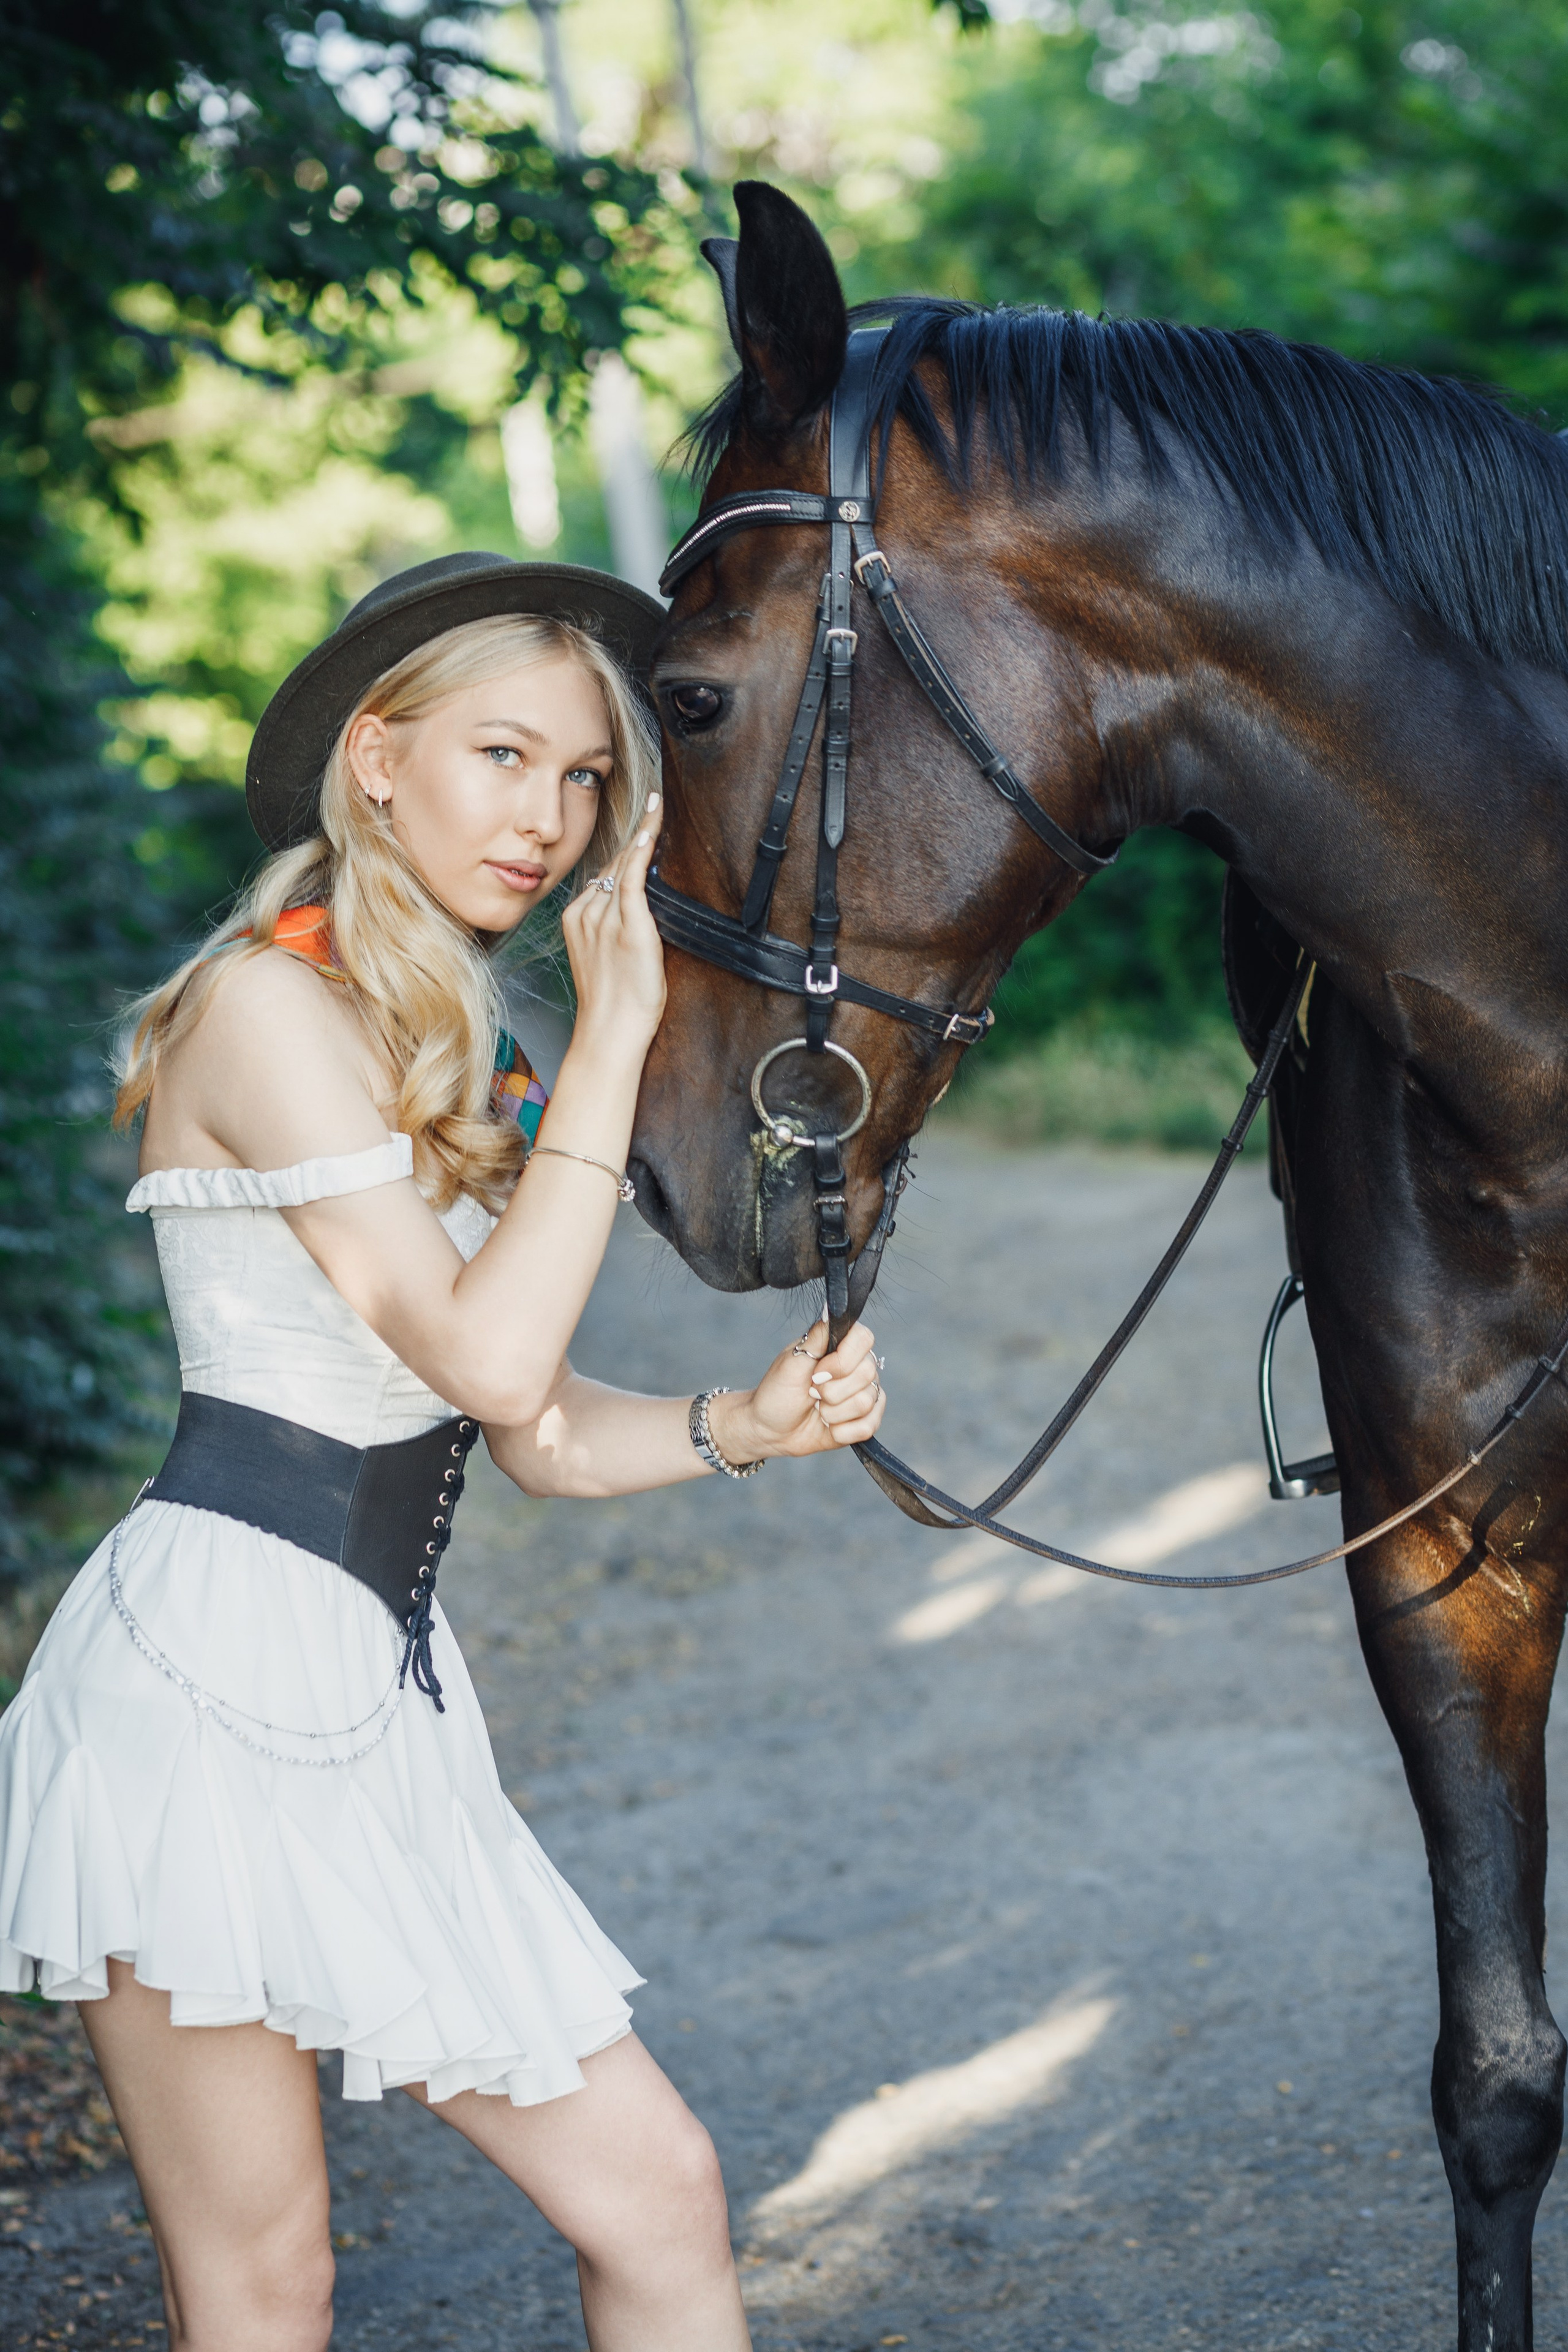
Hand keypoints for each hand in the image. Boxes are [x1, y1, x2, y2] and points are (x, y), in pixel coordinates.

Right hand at [560, 793, 665, 1056]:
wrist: (609, 1032)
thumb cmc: (614, 1004)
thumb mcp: (605, 958)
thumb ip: (615, 927)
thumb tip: (636, 904)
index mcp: (577, 919)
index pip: (603, 875)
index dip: (623, 849)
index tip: (637, 821)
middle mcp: (586, 912)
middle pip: (612, 865)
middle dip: (633, 835)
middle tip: (654, 799)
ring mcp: (603, 917)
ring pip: (623, 868)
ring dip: (642, 836)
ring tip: (657, 804)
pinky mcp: (625, 925)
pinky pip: (631, 877)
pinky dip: (640, 850)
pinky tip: (650, 827)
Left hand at [709, 1317, 886, 1463]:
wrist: (769, 1429)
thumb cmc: (776, 1392)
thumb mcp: (790, 1362)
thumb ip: (816, 1337)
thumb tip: (831, 1306)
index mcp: (841, 1345)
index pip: (865, 1339)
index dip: (843, 1361)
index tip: (816, 1372)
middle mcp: (858, 1367)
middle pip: (867, 1374)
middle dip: (831, 1391)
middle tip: (810, 1392)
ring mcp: (864, 1394)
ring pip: (866, 1403)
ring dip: (832, 1412)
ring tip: (817, 1409)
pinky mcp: (865, 1421)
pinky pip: (868, 1427)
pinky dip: (841, 1431)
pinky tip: (827, 1426)